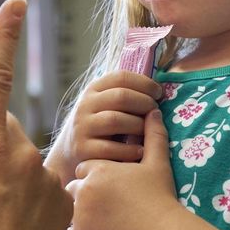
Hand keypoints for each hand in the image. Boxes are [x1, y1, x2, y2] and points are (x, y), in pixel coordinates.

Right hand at [47, 70, 162, 185]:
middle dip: (144, 103)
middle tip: (156, 112)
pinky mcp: (82, 150)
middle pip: (121, 96)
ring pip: (115, 120)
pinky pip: (110, 148)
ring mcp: (82, 127)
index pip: (121, 77)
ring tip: (148, 132)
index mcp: (94, 89)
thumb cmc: (100, 126)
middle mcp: (85, 105)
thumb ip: (126, 95)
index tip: (159, 93)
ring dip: (138, 125)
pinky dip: (130, 150)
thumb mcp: (106, 105)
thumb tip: (159, 90)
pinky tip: (140, 151)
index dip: (144, 83)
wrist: (70, 153)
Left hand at [66, 108, 179, 229]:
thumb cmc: (159, 195)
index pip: (85, 168)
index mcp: (98, 168)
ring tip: (101, 221)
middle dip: (85, 195)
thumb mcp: (158, 162)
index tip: (110, 185)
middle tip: (105, 205)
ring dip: (80, 214)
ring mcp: (79, 212)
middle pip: (74, 188)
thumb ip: (153, 135)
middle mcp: (84, 187)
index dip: (96, 176)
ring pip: (69, 210)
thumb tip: (153, 111)